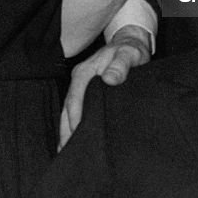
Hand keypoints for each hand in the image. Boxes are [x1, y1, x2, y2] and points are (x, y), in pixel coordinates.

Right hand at [59, 25, 150, 147]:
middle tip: (69, 153)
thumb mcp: (129, 54)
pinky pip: (74, 111)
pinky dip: (71, 126)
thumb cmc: (131, 50)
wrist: (130, 44)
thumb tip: (109, 79)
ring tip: (67, 153)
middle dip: (67, 130)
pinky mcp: (85, 92)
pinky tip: (71, 142)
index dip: (75, 119)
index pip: (75, 98)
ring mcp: (80, 86)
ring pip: (68, 111)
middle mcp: (79, 79)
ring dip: (66, 131)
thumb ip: (121, 65)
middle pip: (67, 108)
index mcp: (85, 71)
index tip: (78, 137)